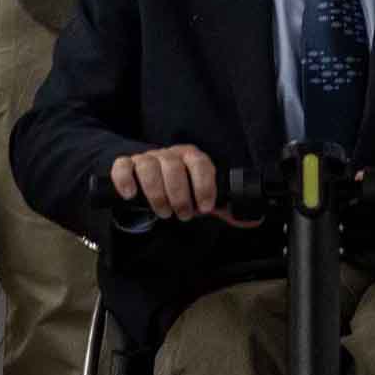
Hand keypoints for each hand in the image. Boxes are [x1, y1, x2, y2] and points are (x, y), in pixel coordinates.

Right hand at [111, 144, 253, 224]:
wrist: (151, 176)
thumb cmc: (180, 187)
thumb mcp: (200, 195)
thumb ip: (222, 207)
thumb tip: (252, 220)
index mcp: (190, 157)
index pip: (199, 162)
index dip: (203, 184)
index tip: (205, 207)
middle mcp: (168, 155)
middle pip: (172, 166)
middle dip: (179, 194)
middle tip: (182, 215)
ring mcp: (146, 158)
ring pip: (148, 166)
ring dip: (156, 193)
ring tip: (163, 212)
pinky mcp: (126, 165)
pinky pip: (122, 166)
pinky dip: (125, 181)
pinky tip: (131, 196)